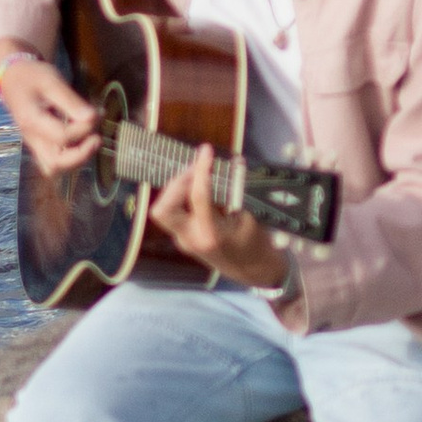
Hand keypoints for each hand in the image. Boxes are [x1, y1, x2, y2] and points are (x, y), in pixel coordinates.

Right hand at [0, 51, 101, 180]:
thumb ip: (71, 100)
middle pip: (54, 164)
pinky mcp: (40, 144)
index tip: (96, 113)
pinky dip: (72, 156)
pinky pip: (55, 161)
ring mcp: (34, 143)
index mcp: (31, 120)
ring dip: (77, 159)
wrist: (13, 78)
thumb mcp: (51, 80)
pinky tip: (84, 138)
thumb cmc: (32, 76)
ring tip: (92, 139)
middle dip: (80, 156)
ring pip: (54, 167)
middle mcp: (31, 137)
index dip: (83, 129)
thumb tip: (93, 118)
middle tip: (96, 138)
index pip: (62, 136)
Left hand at [149, 148, 287, 289]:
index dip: (201, 169)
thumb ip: (236, 192)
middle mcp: (191, 239)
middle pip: (163, 208)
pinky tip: (198, 188)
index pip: (198, 196)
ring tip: (198, 175)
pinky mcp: (182, 238)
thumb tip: (232, 163)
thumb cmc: (257, 244)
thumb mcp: (251, 216)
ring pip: (164, 210)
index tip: (206, 151)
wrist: (253, 271)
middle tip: (197, 168)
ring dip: (177, 188)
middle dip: (177, 183)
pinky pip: (174, 213)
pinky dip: (182, 196)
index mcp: (211, 235)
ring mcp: (183, 241)